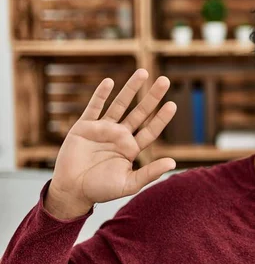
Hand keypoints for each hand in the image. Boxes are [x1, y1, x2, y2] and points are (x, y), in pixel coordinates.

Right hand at [46, 69, 176, 218]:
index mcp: (132, 148)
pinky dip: (101, 95)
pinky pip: (94, 107)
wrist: (72, 191)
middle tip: (165, 80)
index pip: (151, 129)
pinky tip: (110, 82)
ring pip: (120, 105)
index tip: (173, 104)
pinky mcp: (85, 127)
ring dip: (130, 89)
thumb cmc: (101, 189)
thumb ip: (150, 172)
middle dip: (152, 97)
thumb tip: (173, 163)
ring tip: (143, 72)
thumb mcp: (129, 183)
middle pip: (140, 112)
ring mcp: (103, 129)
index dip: (161, 117)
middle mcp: (120, 135)